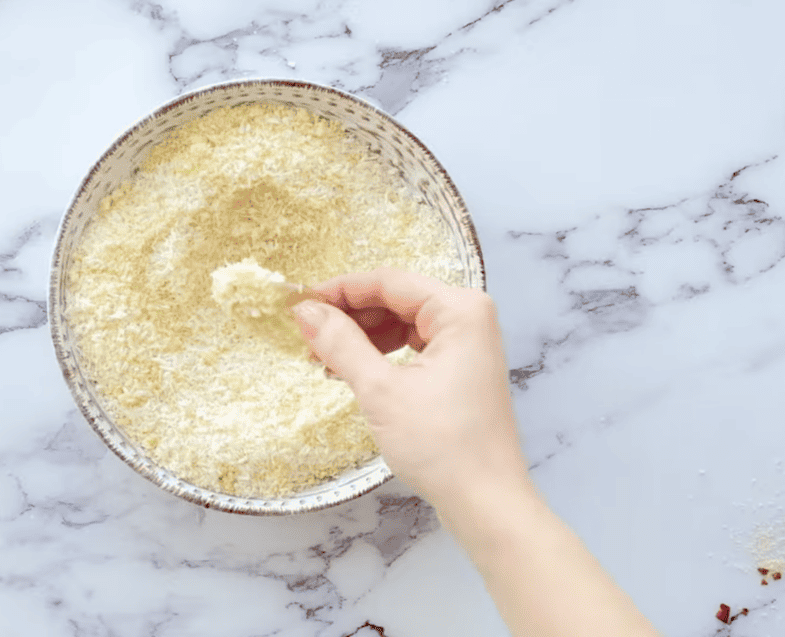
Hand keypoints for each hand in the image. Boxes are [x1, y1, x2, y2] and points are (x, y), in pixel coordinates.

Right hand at [290, 267, 527, 504]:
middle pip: (395, 299)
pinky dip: (380, 355)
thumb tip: (306, 312)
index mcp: (459, 310)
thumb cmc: (442, 446)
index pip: (388, 282)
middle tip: (306, 335)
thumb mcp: (381, 390)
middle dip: (349, 315)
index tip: (299, 304)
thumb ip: (341, 344)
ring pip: (401, 324)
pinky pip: (412, 348)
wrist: (485, 502)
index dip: (339, 290)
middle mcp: (469, 318)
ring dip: (361, 337)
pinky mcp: (460, 372)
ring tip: (323, 358)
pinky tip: (351, 371)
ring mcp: (467, 346)